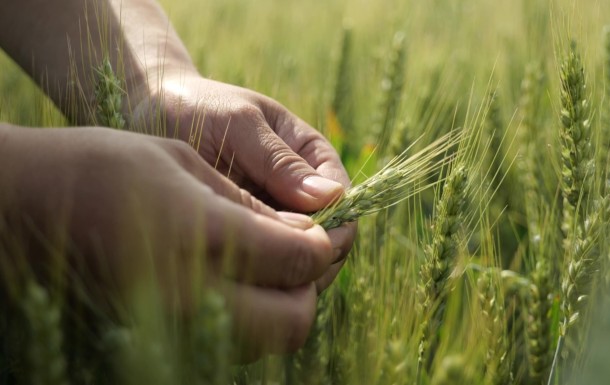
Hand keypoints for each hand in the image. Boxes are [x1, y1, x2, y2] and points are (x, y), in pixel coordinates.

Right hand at [0, 126, 333, 357]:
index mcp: (199, 238)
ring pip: (265, 341)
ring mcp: (171, 327)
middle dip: (312, 288)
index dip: (325, 245)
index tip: (329, 228)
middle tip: (307, 252)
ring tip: (278, 263)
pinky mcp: (158, 339)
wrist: (23, 205)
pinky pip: (231, 343)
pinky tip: (244, 281)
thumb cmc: (100, 166)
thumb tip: (303, 232)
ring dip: (286, 306)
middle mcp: (190, 296)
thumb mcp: (183, 163)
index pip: (298, 261)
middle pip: (293, 322)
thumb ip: (251, 204)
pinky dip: (254, 317)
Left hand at [131, 74, 356, 291]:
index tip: (308, 247)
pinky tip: (236, 280)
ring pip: (299, 256)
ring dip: (288, 274)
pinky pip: (265, 262)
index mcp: (310, 154)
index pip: (342, 198)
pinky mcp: (246, 234)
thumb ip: (279, 160)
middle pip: (329, 235)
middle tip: (280, 277)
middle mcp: (298, 189)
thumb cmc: (196, 108)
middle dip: (314, 258)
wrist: (146, 113)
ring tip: (254, 281)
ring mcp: (272, 214)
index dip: (336, 227)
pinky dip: (260, 275)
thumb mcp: (239, 125)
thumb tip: (331, 198)